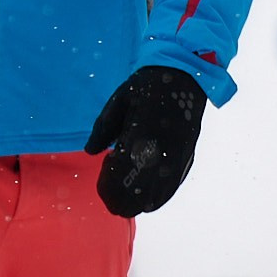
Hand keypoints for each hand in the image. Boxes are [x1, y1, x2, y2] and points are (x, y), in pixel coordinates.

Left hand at [83, 65, 206, 217]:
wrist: (184, 77)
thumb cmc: (147, 87)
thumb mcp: (118, 102)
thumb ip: (103, 129)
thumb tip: (91, 151)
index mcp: (140, 137)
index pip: (119, 178)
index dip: (106, 185)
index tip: (104, 174)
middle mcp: (160, 154)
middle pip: (135, 197)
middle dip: (118, 198)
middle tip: (109, 188)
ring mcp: (175, 160)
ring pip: (153, 199)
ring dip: (135, 199)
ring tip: (125, 184)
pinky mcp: (185, 161)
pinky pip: (169, 190)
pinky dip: (153, 196)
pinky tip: (143, 188)